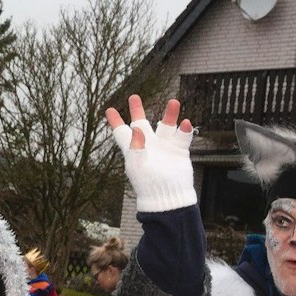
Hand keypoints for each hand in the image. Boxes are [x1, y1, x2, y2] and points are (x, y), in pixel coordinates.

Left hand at [106, 95, 196, 213]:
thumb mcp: (138, 165)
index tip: (109, 109)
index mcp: (133, 149)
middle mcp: (148, 146)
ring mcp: (164, 148)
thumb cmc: (148, 184)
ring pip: (166, 126)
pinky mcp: (179, 152)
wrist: (168, 198)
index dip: (115, 121)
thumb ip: (136, 146)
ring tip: (174, 102)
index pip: (121, 133)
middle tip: (134, 97)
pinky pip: (182, 136)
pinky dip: (185, 130)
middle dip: (137, 111)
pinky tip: (186, 123)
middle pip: (141, 124)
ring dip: (170, 114)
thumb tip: (136, 129)